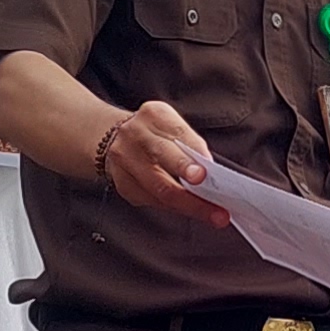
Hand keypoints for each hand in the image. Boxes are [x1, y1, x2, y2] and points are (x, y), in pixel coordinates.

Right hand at [96, 98, 220, 220]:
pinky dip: (175, 207)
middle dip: (190, 188)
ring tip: (213, 215)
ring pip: (159, 189)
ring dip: (190, 206)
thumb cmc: (155, 133)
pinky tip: (190, 210)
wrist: (115, 138)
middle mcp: (135, 135)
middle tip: (214, 205)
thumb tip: (211, 171)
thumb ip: (191, 144)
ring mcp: (125, 160)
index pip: (178, 135)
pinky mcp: (123, 184)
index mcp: (154, 115)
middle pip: (165, 164)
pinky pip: (152, 200)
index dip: (191, 157)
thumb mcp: (172, 125)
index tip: (206, 174)